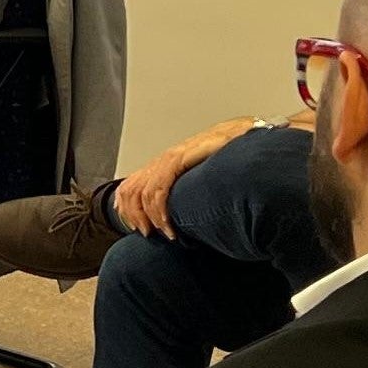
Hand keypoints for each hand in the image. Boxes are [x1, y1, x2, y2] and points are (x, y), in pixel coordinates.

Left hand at [111, 117, 256, 237]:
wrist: (242, 132)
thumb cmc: (225, 154)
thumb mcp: (199, 174)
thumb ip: (184, 188)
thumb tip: (178, 211)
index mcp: (162, 165)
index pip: (129, 187)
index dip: (125, 209)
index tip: (135, 227)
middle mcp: (161, 161)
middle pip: (130, 191)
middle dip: (134, 217)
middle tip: (148, 234)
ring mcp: (168, 159)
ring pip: (142, 193)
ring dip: (151, 218)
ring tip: (166, 233)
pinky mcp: (179, 158)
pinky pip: (159, 188)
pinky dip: (160, 210)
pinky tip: (169, 224)